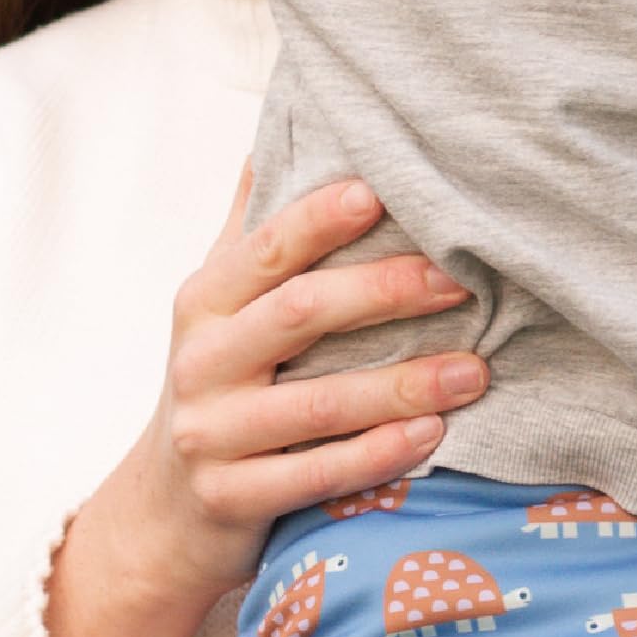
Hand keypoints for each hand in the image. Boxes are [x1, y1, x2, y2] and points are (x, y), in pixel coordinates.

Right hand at [39, 164, 484, 636]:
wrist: (161, 515)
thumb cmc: (220, 389)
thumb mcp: (219, 311)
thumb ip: (253, 231)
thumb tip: (285, 121)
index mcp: (205, 303)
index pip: (265, 248)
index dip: (320, 218)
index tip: (383, 191)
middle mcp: (201, 363)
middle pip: (297, 314)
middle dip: (385, 293)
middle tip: (464, 283)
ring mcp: (210, 436)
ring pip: (315, 405)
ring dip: (401, 386)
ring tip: (475, 372)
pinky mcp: (230, 500)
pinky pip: (314, 477)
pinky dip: (377, 457)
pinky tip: (433, 438)